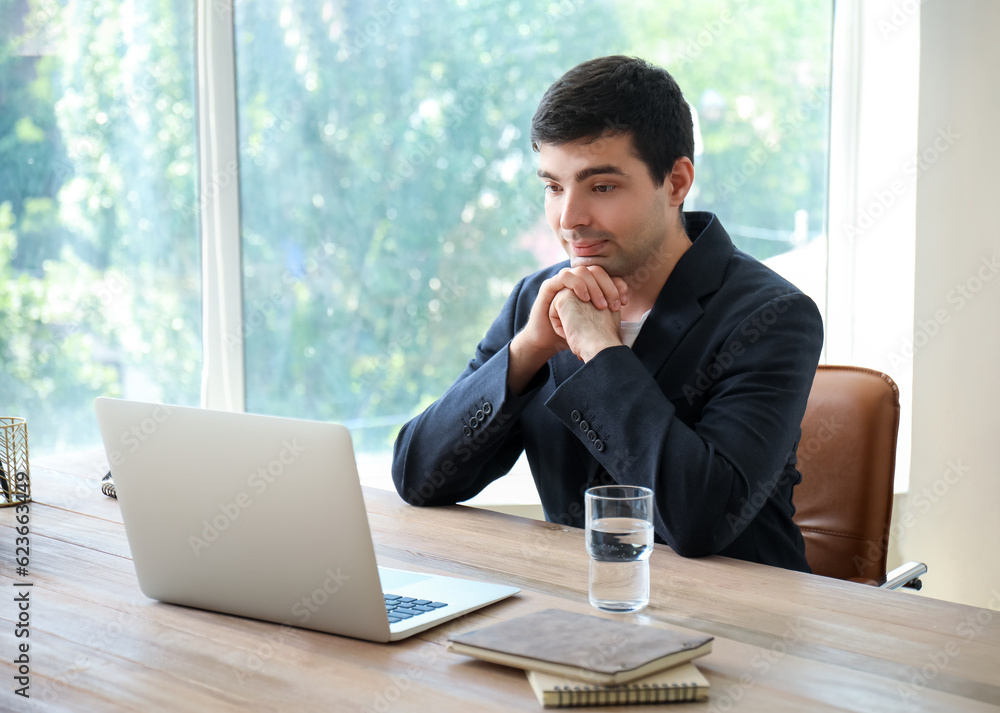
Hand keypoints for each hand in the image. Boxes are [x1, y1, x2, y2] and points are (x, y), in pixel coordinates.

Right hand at [508, 266, 626, 390]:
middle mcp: (576, 280)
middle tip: (614, 305)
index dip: (618, 285)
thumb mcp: (595, 322)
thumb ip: (608, 312)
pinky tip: (584, 298)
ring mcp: (563, 281)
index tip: (624, 303)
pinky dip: (577, 285)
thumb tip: (627, 310)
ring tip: (600, 305)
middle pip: (597, 270)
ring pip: (582, 270)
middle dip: (609, 287)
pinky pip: (565, 276)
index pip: (607, 275)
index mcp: (589, 284)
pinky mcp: (550, 286)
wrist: (549, 341)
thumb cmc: (573, 332)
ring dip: (594, 286)